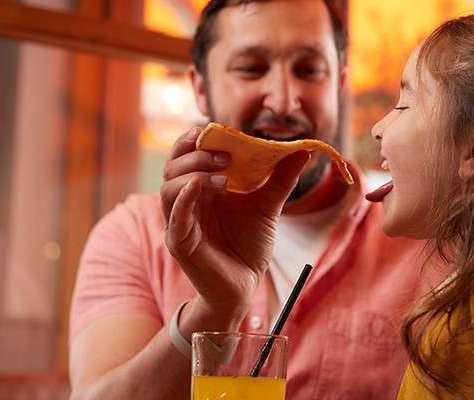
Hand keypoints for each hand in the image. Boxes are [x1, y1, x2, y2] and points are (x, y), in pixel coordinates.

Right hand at [161, 127, 309, 322]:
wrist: (245, 286)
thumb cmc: (249, 246)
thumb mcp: (268, 206)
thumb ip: (281, 179)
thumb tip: (304, 150)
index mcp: (202, 188)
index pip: (188, 154)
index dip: (198, 138)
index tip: (218, 129)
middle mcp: (186, 201)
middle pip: (174, 165)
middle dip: (196, 152)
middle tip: (226, 154)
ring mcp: (180, 222)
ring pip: (169, 187)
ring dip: (193, 173)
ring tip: (222, 173)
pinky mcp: (180, 243)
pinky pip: (176, 217)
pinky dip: (184, 198)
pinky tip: (198, 185)